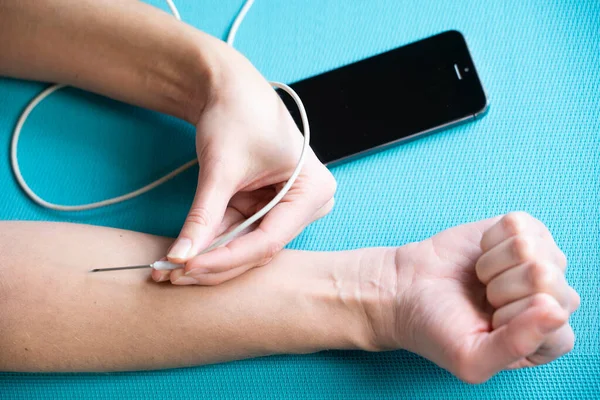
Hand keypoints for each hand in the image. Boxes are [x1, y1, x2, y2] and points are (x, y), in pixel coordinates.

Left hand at [154, 44, 335, 284]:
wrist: (228, 89)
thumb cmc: (236, 114)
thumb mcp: (221, 168)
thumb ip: (203, 216)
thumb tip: (179, 258)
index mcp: (313, 190)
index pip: (269, 239)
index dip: (226, 257)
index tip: (187, 268)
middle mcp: (306, 204)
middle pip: (258, 248)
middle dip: (214, 262)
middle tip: (173, 276)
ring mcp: (286, 208)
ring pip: (245, 245)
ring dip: (208, 256)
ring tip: (169, 270)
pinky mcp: (265, 208)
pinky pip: (237, 233)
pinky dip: (209, 242)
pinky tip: (182, 254)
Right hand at [366, 212, 578, 382]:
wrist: (405, 289)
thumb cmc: (437, 327)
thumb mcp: (471, 358)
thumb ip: (517, 345)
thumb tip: (556, 311)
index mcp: (548, 339)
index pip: (554, 315)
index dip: (512, 314)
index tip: (488, 320)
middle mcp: (553, 298)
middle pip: (547, 277)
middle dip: (501, 286)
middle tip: (483, 296)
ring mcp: (541, 261)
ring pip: (531, 248)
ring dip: (493, 263)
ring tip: (480, 278)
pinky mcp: (522, 232)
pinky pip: (517, 224)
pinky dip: (490, 238)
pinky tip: (482, 255)